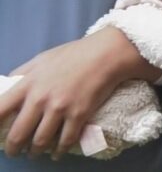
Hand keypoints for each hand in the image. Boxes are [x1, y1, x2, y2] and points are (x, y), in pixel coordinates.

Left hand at [0, 27, 160, 159]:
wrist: (106, 55)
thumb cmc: (73, 54)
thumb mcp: (41, 59)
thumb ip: (22, 73)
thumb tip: (7, 86)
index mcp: (28, 84)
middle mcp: (40, 99)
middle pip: (18, 134)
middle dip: (13, 148)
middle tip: (14, 152)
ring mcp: (60, 108)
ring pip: (40, 142)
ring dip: (35, 152)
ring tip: (34, 154)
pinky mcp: (79, 115)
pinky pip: (65, 141)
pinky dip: (59, 152)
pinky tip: (56, 154)